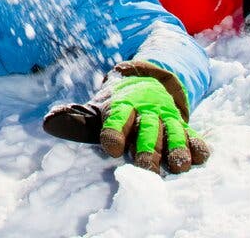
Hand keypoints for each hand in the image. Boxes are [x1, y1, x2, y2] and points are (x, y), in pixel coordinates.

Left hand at [43, 61, 208, 174]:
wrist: (145, 81)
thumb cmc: (116, 107)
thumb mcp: (94, 110)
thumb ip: (75, 119)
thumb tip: (49, 123)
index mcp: (121, 106)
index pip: (116, 118)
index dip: (114, 132)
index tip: (112, 148)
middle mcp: (145, 111)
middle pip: (147, 130)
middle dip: (147, 148)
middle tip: (145, 168)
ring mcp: (167, 118)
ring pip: (173, 133)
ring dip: (176, 149)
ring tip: (178, 166)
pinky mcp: (184, 127)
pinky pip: (193, 135)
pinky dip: (197, 145)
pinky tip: (200, 156)